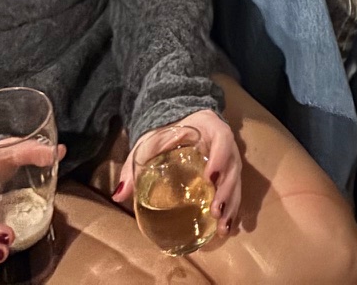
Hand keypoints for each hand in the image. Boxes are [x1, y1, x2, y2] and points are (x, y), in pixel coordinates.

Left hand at [112, 108, 243, 236]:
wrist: (182, 127)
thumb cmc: (167, 132)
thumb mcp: (149, 142)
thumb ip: (133, 166)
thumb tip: (119, 194)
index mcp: (210, 129)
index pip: (222, 139)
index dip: (220, 157)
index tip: (211, 177)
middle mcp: (225, 146)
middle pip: (233, 167)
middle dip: (226, 190)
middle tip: (216, 211)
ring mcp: (228, 162)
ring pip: (236, 182)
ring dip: (231, 205)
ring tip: (222, 228)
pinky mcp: (226, 176)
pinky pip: (234, 192)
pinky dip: (232, 210)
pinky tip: (226, 229)